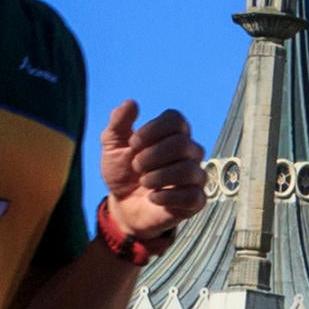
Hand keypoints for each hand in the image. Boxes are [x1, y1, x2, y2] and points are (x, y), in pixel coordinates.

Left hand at [95, 98, 202, 248]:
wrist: (122, 205)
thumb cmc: (122, 171)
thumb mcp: (112, 146)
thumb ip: (118, 123)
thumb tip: (131, 103)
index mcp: (173, 133)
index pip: (176, 119)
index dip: (153, 130)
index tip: (133, 143)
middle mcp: (189, 152)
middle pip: (182, 144)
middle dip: (152, 156)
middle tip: (136, 166)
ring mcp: (195, 176)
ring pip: (189, 170)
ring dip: (159, 177)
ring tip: (144, 182)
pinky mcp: (195, 201)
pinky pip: (193, 196)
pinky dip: (168, 197)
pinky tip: (153, 198)